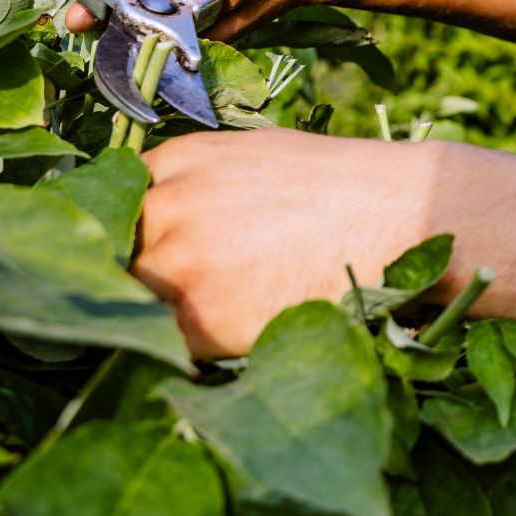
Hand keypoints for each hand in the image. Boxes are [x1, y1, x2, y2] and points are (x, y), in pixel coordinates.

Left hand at [134, 129, 448, 356]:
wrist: (405, 217)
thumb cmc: (346, 189)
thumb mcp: (255, 161)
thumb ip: (198, 189)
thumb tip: (164, 233)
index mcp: (174, 161)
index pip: (109, 213)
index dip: (128, 246)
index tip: (140, 269)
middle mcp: (163, 204)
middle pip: (111, 261)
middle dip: (139, 285)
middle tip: (181, 305)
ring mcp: (177, 260)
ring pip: (131, 307)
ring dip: (157, 323)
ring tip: (213, 327)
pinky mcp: (198, 316)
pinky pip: (164, 348)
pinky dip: (185, 355)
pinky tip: (226, 345)